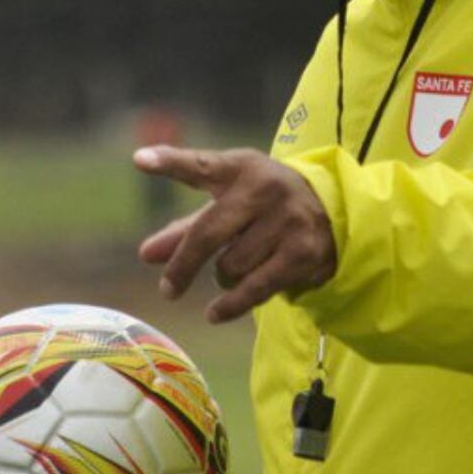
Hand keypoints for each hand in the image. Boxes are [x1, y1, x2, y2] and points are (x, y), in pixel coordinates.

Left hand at [134, 146, 336, 323]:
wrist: (332, 209)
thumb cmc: (262, 205)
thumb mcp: (228, 205)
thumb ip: (186, 227)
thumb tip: (147, 254)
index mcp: (240, 168)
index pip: (201, 166)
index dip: (171, 162)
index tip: (140, 160)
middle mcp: (265, 189)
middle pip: (207, 233)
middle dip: (183, 265)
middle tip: (168, 289)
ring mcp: (286, 220)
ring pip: (230, 266)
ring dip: (223, 276)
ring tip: (235, 268)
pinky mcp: (301, 252)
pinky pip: (254, 288)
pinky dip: (230, 304)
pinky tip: (214, 313)